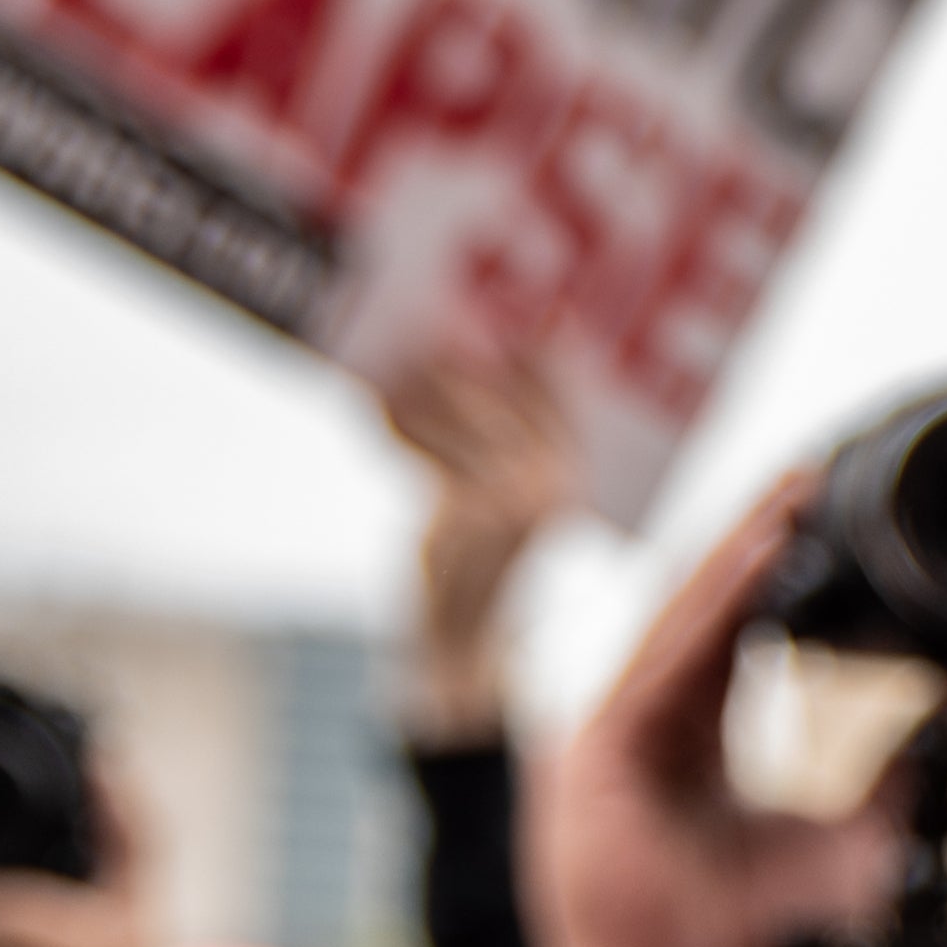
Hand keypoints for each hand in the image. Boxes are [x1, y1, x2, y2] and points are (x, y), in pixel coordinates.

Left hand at [383, 350, 584, 745]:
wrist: (460, 637)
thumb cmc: (474, 559)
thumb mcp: (507, 494)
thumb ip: (509, 433)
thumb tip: (471, 354)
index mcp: (575, 473)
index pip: (554, 386)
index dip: (527, 342)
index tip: (495, 309)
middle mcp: (556, 479)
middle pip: (505, 389)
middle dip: (459, 356)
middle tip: (423, 323)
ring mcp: (517, 493)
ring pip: (461, 413)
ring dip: (416, 390)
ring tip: (384, 373)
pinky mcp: (469, 504)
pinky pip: (425, 447)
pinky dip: (393, 428)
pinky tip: (371, 412)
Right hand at [535, 476, 904, 946]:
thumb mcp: (846, 848)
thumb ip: (893, 774)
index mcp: (685, 745)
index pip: (729, 634)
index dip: (773, 569)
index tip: (820, 507)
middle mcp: (640, 736)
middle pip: (698, 614)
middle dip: (753, 539)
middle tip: (808, 471)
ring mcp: (606, 749)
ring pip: (678, 624)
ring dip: (737, 554)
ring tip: (790, 491)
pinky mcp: (593, 766)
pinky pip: (662, 665)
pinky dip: (713, 606)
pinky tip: (759, 555)